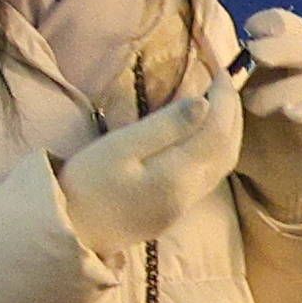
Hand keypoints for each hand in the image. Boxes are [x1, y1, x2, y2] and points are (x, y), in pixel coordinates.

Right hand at [55, 77, 242, 255]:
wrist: (69, 233)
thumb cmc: (86, 185)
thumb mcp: (118, 148)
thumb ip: (164, 126)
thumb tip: (204, 103)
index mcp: (179, 175)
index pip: (218, 130)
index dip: (224, 98)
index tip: (221, 69)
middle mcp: (191, 192)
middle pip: (228, 147)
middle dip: (232, 111)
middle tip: (224, 79)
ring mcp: (186, 204)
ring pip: (223, 162)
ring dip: (229, 130)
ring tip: (220, 101)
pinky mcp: (176, 209)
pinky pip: (210, 173)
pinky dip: (216, 146)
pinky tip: (205, 133)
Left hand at [231, 6, 301, 217]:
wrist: (271, 182)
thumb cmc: (248, 138)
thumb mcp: (223, 110)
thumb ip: (217, 89)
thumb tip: (205, 69)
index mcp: (281, 64)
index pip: (289, 28)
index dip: (274, 22)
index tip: (249, 29)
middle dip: (281, 46)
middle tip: (254, 53)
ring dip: (284, 87)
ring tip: (253, 105)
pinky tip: (291, 113)